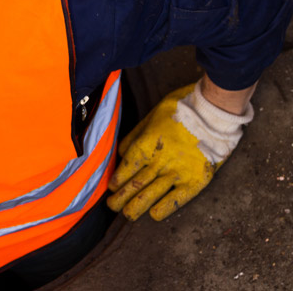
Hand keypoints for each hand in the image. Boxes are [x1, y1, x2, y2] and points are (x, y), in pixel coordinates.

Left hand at [107, 81, 250, 220]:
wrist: (213, 111)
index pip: (126, 169)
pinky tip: (154, 215)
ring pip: (152, 194)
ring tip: (127, 214)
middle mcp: (158, 162)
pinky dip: (165, 208)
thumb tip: (121, 153)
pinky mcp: (196, 180)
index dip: (116, 180)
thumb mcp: (150, 117)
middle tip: (112, 207)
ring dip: (137, 206)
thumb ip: (135, 136)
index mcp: (145, 145)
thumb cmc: (180, 109)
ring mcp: (177, 172)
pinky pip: (178, 198)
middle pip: (135, 184)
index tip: (111, 187)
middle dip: (121, 198)